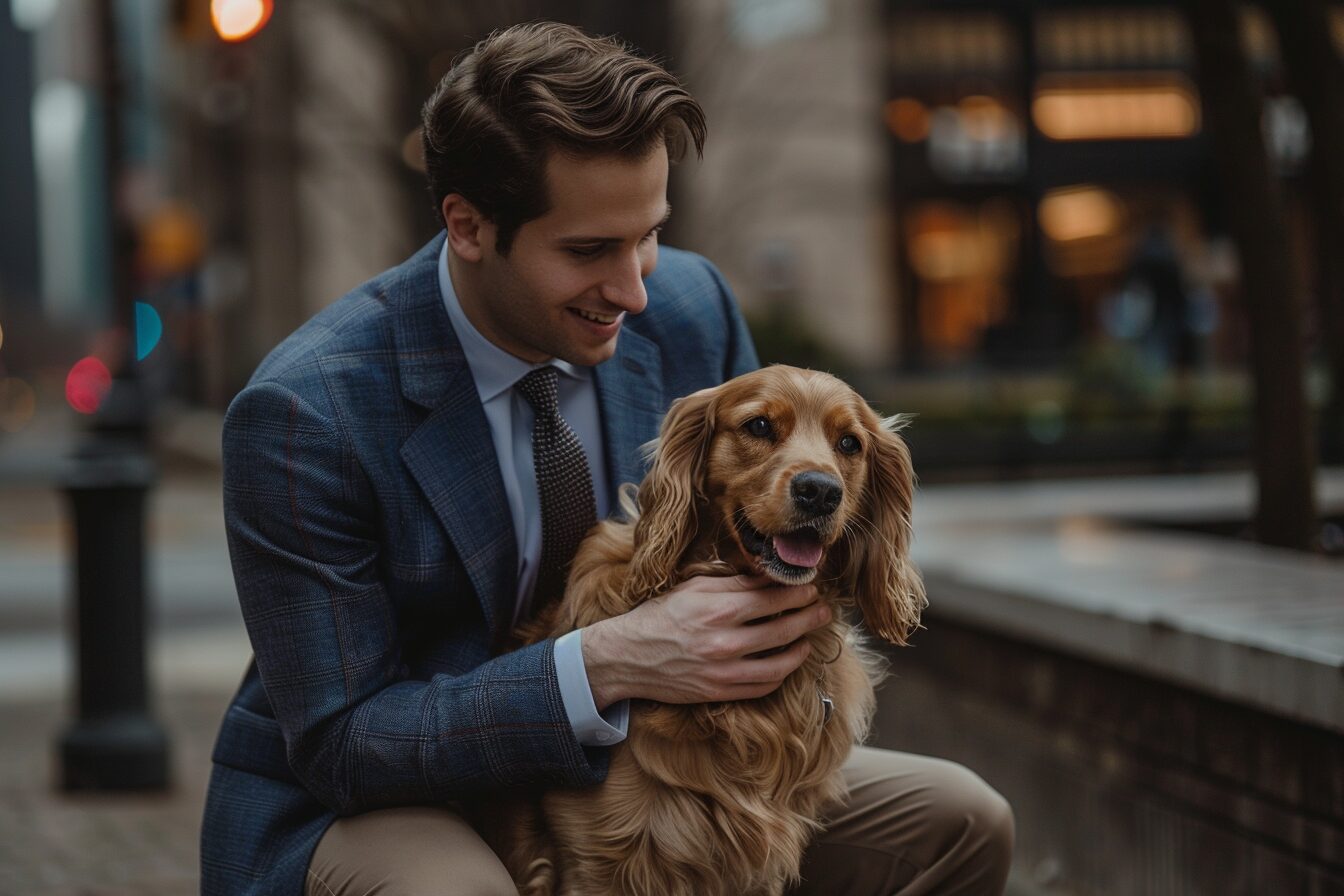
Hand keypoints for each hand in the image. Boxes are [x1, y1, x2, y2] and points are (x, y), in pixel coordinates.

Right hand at [580, 574, 830, 708]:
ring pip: (780, 662)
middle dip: (809, 616)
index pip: (772, 599)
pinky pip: (764, 686)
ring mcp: (724, 671)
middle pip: (783, 629)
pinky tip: (788, 660)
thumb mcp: (693, 588)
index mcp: (718, 609)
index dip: (797, 593)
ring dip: (802, 647)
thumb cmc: (660, 616)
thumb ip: (732, 583)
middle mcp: (724, 641)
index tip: (810, 587)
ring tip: (810, 636)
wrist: (628, 657)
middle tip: (823, 609)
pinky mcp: (721, 692)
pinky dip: (782, 673)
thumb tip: (767, 578)